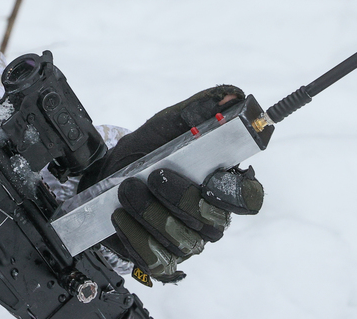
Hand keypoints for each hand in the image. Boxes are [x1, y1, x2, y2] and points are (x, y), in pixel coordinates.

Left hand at [79, 85, 263, 283]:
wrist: (107, 178)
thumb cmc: (146, 153)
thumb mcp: (167, 125)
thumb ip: (198, 110)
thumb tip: (231, 95)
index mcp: (223, 185)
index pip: (249, 198)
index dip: (237, 192)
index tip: (210, 177)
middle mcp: (212, 218)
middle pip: (212, 220)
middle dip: (180, 197)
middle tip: (152, 176)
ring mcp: (189, 243)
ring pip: (182, 240)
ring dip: (151, 213)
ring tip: (127, 191)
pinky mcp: (162, 260)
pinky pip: (156, 259)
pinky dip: (135, 236)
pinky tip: (120, 216)